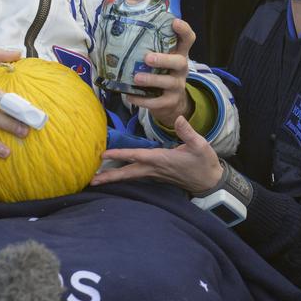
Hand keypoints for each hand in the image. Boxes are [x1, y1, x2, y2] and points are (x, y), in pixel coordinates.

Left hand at [92, 114, 222, 193]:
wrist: (210, 182)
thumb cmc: (204, 163)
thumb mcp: (200, 145)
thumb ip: (188, 132)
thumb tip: (179, 118)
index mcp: (161, 159)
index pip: (136, 156)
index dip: (120, 155)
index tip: (103, 155)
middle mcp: (154, 169)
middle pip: (127, 173)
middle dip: (109, 176)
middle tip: (91, 180)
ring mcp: (154, 175)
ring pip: (129, 177)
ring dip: (113, 178)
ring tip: (96, 180)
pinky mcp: (156, 176)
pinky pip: (135, 177)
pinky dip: (123, 176)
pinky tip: (114, 175)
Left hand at [124, 18, 195, 127]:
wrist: (171, 104)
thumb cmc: (161, 74)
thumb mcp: (161, 59)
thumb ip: (150, 46)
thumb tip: (123, 24)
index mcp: (179, 54)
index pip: (188, 39)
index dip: (184, 30)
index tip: (174, 22)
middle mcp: (181, 69)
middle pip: (180, 62)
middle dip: (164, 59)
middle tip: (147, 58)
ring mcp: (177, 86)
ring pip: (168, 83)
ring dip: (152, 80)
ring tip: (136, 78)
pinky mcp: (170, 102)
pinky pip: (157, 102)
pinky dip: (142, 100)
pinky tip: (129, 96)